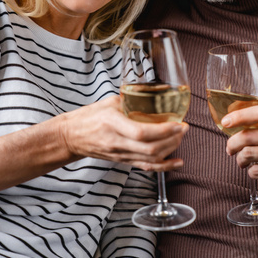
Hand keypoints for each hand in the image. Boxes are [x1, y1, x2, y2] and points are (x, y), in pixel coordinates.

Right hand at [60, 95, 188, 171]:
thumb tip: (157, 91)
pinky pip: (146, 167)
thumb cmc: (90, 116)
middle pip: (150, 148)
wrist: (72, 136)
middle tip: (184, 127)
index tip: (178, 122)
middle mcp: (117, 142)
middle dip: (172, 139)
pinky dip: (164, 167)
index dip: (164, 130)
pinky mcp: (123, 161)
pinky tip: (177, 162)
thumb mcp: (110, 101)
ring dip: (170, 149)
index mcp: (113, 124)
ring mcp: (120, 154)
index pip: (142, 132)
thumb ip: (132, 98)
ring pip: (151, 159)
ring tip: (180, 137)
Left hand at [222, 105, 257, 199]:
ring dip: (240, 159)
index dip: (239, 115)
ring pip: (248, 153)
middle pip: (248, 135)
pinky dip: (250, 172)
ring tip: (242, 161)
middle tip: (230, 149)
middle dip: (232, 143)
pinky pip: (255, 170)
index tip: (226, 122)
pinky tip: (255, 171)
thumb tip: (233, 123)